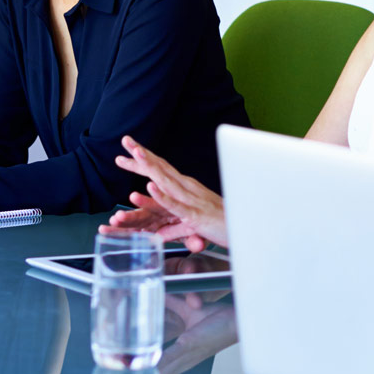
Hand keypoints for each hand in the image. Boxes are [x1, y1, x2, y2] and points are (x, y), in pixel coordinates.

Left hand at [100, 135, 226, 251]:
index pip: (162, 169)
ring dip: (151, 167)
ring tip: (136, 154)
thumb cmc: (223, 226)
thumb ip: (174, 229)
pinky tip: (150, 187)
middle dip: (142, 154)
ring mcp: (191, 201)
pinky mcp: (195, 216)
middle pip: (161, 168)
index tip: (130, 147)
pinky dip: (162, 196)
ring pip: (166, 181)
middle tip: (126, 140)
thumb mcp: (191, 227)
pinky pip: (175, 205)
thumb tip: (160, 234)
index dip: (145, 158)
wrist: (247, 232)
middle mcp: (188, 189)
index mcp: (187, 188)